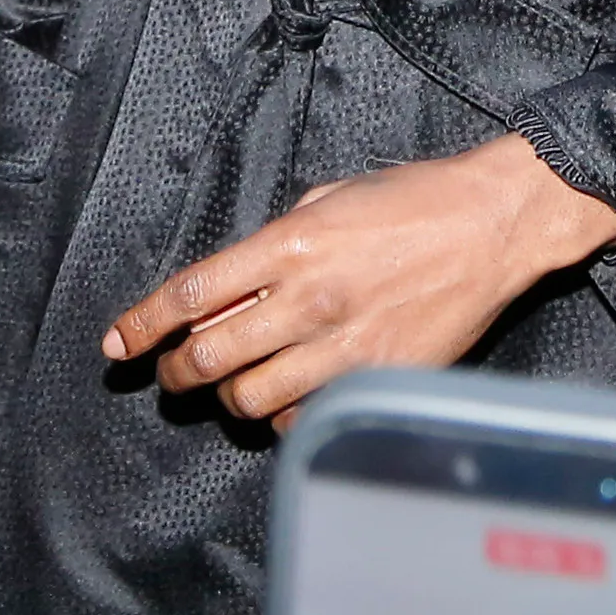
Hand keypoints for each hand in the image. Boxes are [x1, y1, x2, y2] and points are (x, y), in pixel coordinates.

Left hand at [104, 134, 615, 424]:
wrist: (496, 223)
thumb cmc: (418, 200)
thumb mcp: (332, 196)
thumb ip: (276, 240)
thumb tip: (233, 280)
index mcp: (291, 245)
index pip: (190, 295)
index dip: (143, 325)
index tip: (119, 343)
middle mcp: (309, 299)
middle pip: (207, 359)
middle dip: (177, 372)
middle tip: (176, 372)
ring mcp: (344, 346)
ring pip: (248, 400)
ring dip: (230, 396)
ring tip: (238, 383)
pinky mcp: (375, 378)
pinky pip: (304, 417)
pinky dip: (286, 414)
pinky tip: (295, 392)